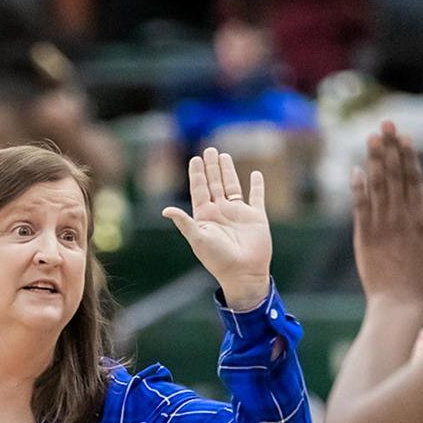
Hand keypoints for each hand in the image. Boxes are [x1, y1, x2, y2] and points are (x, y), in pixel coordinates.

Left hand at [164, 147, 271, 309]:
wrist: (243, 273)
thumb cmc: (218, 259)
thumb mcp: (198, 239)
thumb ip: (184, 223)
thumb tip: (165, 210)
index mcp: (205, 216)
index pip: (199, 190)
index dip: (197, 175)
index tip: (195, 159)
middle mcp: (221, 212)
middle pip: (214, 184)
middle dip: (211, 168)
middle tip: (209, 150)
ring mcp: (238, 213)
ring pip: (232, 186)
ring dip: (228, 171)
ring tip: (224, 156)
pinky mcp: (256, 217)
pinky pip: (256, 197)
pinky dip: (257, 186)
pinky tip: (256, 174)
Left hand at [352, 122, 422, 311]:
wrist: (399, 305)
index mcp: (421, 219)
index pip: (415, 179)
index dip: (409, 155)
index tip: (405, 135)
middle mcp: (400, 218)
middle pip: (395, 176)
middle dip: (390, 148)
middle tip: (385, 124)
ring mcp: (381, 226)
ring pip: (378, 187)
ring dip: (375, 161)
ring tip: (371, 138)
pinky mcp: (364, 237)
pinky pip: (360, 208)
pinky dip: (358, 188)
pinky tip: (356, 170)